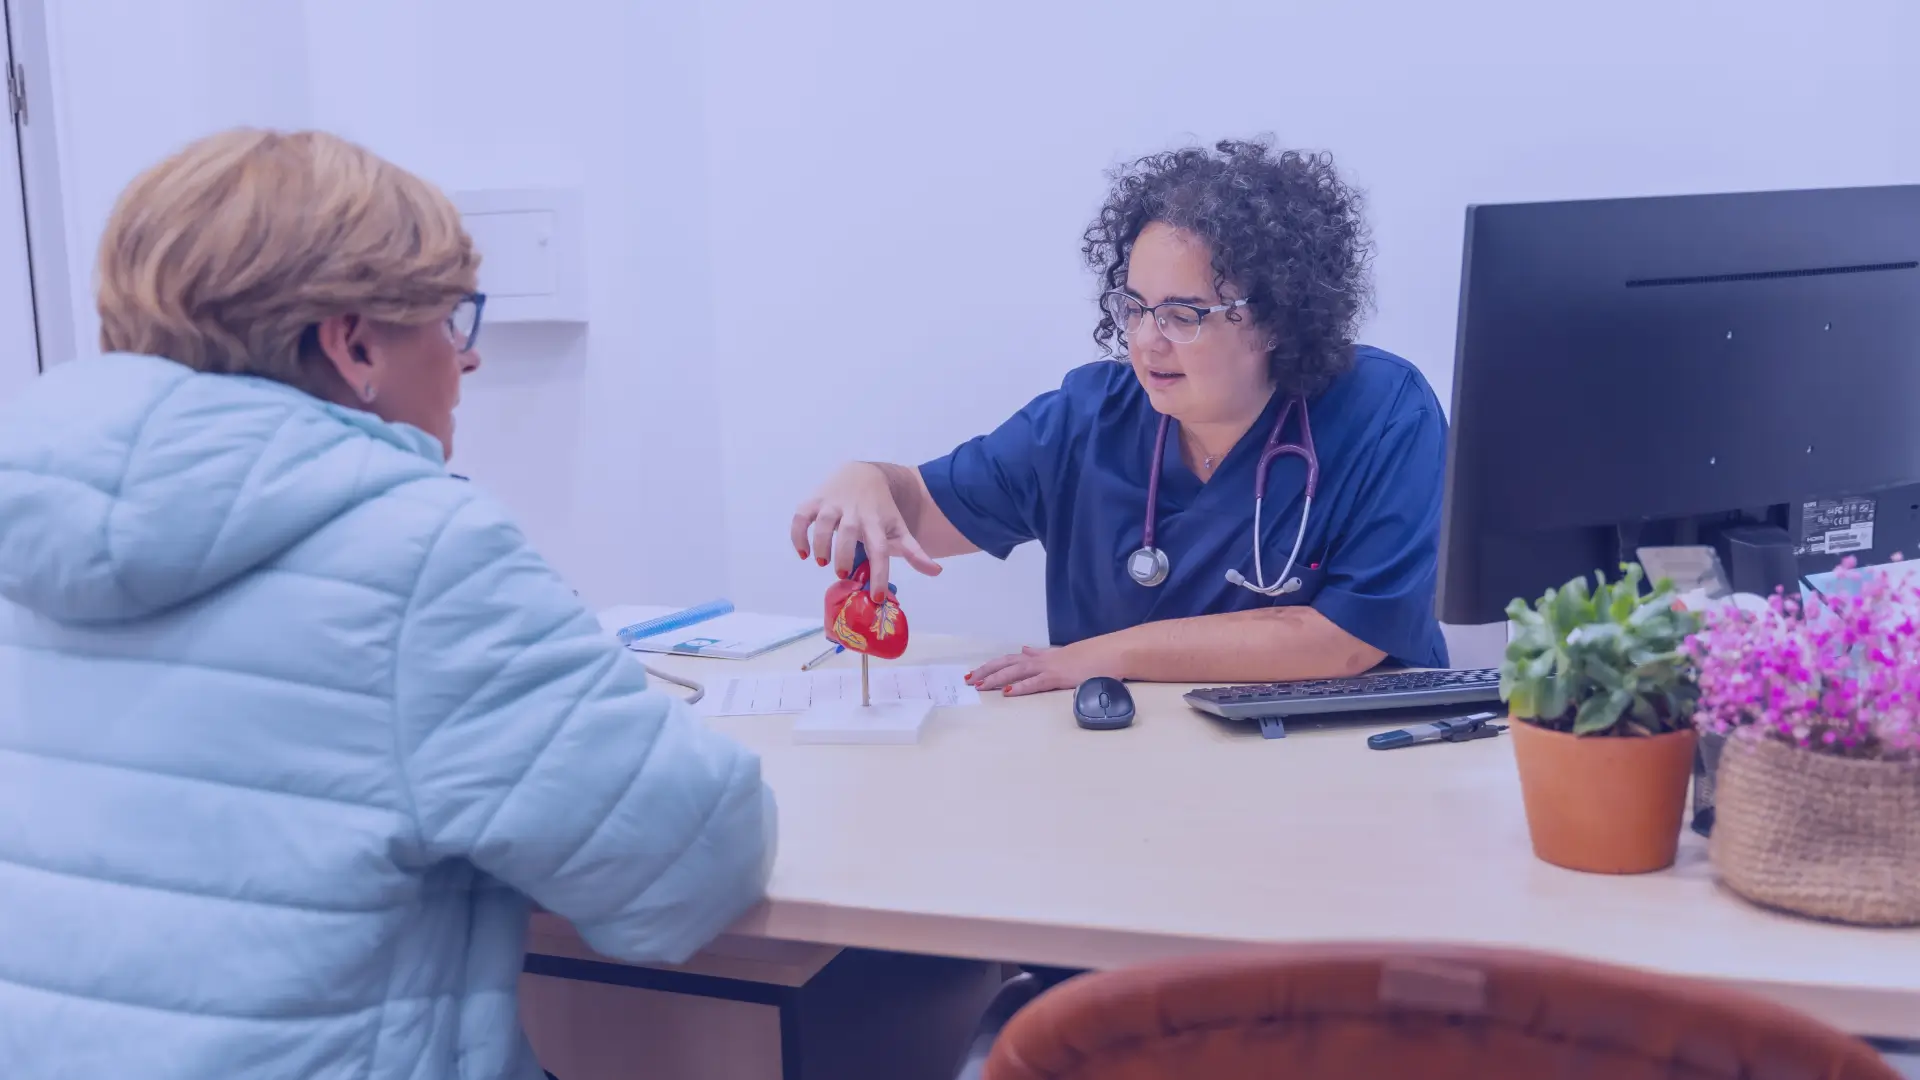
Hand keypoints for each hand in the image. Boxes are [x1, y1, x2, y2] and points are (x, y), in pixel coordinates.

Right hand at [791, 463, 940, 594]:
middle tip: (842, 574)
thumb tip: (936, 572)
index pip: (880, 550)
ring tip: (822, 562)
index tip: (875, 598)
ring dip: (821, 545)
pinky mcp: (815, 501)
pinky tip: (803, 553)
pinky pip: (801, 516)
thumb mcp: (899, 528)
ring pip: (823, 523)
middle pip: (849, 534)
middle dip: (844, 556)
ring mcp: (833, 505)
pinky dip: (798, 535)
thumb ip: (914, 552)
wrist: (864, 474)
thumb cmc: (881, 509)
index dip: (878, 574)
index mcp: (876, 523)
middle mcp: (854, 513)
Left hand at [967, 643, 1110, 696]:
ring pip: (1016, 672)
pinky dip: (1020, 688)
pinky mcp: (1058, 677)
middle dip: (986, 672)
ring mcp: (1049, 668)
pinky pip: (1035, 683)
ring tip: (980, 686)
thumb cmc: (1091, 657)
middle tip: (969, 680)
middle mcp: (1041, 660)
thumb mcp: (1061, 654)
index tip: (976, 672)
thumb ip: (1041, 654)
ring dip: (996, 679)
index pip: (1011, 660)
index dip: (992, 666)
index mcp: (1042, 656)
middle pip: (1007, 664)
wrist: (1111, 653)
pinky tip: (1007, 693)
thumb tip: (1025, 649)